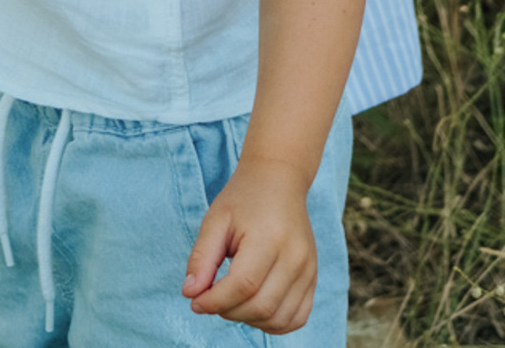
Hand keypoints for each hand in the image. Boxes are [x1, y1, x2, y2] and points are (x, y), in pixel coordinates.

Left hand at [184, 156, 319, 334]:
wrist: (279, 181)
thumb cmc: (243, 199)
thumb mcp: (215, 220)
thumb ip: (202, 258)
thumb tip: (190, 294)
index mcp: (270, 238)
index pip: (242, 286)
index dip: (215, 301)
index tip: (195, 302)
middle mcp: (296, 257)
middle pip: (261, 306)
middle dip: (228, 311)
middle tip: (210, 298)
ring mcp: (309, 270)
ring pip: (278, 319)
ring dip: (248, 320)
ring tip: (231, 301)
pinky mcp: (313, 279)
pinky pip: (296, 318)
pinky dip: (272, 323)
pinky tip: (252, 307)